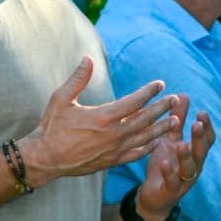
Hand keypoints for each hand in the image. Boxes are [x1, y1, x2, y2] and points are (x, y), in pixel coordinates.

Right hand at [19, 57, 178, 187]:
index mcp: (103, 117)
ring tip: (174, 120)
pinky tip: (156, 142)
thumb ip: (78, 78)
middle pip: (145, 119)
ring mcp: (114, 149)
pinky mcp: (111, 161)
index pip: (134, 101)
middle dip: (161, 108)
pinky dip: (148, 147)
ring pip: (145, 137)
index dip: (148, 92)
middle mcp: (114, 134)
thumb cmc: (51, 126)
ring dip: (161, 128)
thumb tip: (87, 59)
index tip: (160, 84)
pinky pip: (136, 154)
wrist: (45, 158)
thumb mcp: (61, 98)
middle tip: (175, 99)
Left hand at [135, 94, 214, 220]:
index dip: (207, 127)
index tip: (203, 112)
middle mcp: (193, 166)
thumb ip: (176, 119)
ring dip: (187, 156)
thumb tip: (183, 94)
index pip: (207, 139)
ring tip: (182, 144)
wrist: (153, 195)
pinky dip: (169, 172)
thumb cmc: (165, 163)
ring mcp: (184, 180)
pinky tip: (164, 162)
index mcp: (194, 153)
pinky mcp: (171, 191)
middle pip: (202, 152)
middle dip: (200, 138)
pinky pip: (172, 182)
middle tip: (197, 124)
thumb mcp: (169, 139)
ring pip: (190, 168)